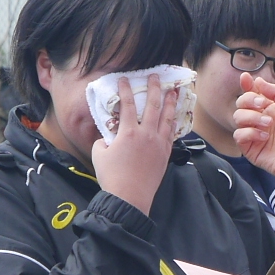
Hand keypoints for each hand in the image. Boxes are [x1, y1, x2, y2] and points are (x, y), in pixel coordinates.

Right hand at [94, 75, 181, 214]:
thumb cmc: (112, 176)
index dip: (126, 89)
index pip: (128, 104)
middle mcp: (147, 134)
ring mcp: (159, 143)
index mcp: (128, 132)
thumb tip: (109, 137)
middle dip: (155, 88)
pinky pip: (171, 133)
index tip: (125, 79)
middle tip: (156, 77)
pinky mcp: (165, 154)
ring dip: (170, 102)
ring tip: (174, 91)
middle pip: (153, 105)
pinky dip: (173, 123)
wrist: (130, 197)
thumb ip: (104, 140)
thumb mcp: (100, 154)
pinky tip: (175, 117)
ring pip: (167, 118)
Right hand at [231, 78, 274, 199]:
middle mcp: (261, 119)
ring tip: (268, 124)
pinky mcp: (250, 148)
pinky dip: (249, 133)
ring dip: (252, 117)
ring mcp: (255, 133)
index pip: (255, 93)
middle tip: (263, 105)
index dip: (248, 85)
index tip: (246, 78)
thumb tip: (259, 81)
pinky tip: (264, 137)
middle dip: (249, 99)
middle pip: (242, 102)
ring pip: (238, 117)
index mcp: (272, 108)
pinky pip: (238, 135)